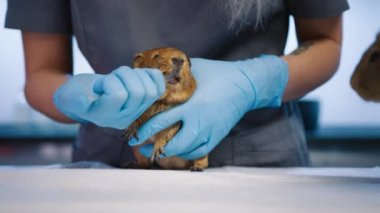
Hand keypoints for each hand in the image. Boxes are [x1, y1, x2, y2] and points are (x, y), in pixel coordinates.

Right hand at [53, 66, 164, 128]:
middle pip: (138, 92)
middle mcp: (125, 117)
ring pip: (149, 89)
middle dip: (123, 76)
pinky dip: (151, 75)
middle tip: (111, 77)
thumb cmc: (75, 94)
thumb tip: (82, 99)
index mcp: (106, 117)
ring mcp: (138, 110)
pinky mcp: (147, 100)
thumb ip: (73, 99)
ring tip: (121, 77)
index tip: (98, 85)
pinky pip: (159, 87)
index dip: (109, 83)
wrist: (87, 95)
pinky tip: (137, 75)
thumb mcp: (67, 97)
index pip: (119, 96)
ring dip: (135, 75)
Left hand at [128, 55, 287, 159]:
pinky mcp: (217, 136)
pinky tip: (177, 149)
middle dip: (153, 149)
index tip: (133, 134)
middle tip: (141, 147)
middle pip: (173, 144)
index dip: (144, 131)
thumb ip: (174, 76)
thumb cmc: (217, 73)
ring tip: (157, 150)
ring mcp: (210, 131)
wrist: (246, 84)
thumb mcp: (193, 70)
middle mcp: (200, 121)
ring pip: (185, 151)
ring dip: (169, 153)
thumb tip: (153, 77)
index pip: (161, 122)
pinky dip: (186, 153)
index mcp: (191, 104)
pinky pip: (199, 152)